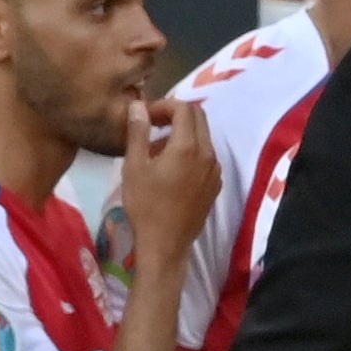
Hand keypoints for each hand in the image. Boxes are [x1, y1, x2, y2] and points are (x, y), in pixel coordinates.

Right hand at [116, 95, 220, 255]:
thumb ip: (138, 132)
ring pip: (203, 137)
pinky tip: (171, 168)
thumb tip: (138, 105)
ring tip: (156, 149)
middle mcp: (208, 154)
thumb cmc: (146, 205)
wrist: (165, 245)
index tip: (145, 116)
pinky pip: (206, 157)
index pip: (184, 108)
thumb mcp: (134, 166)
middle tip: (152, 125)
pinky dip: (190, 151)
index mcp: (188, 146)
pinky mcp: (215, 185)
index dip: (164, 105)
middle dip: (175, 114)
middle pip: (198, 118)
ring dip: (182, 133)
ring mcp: (215, 171)